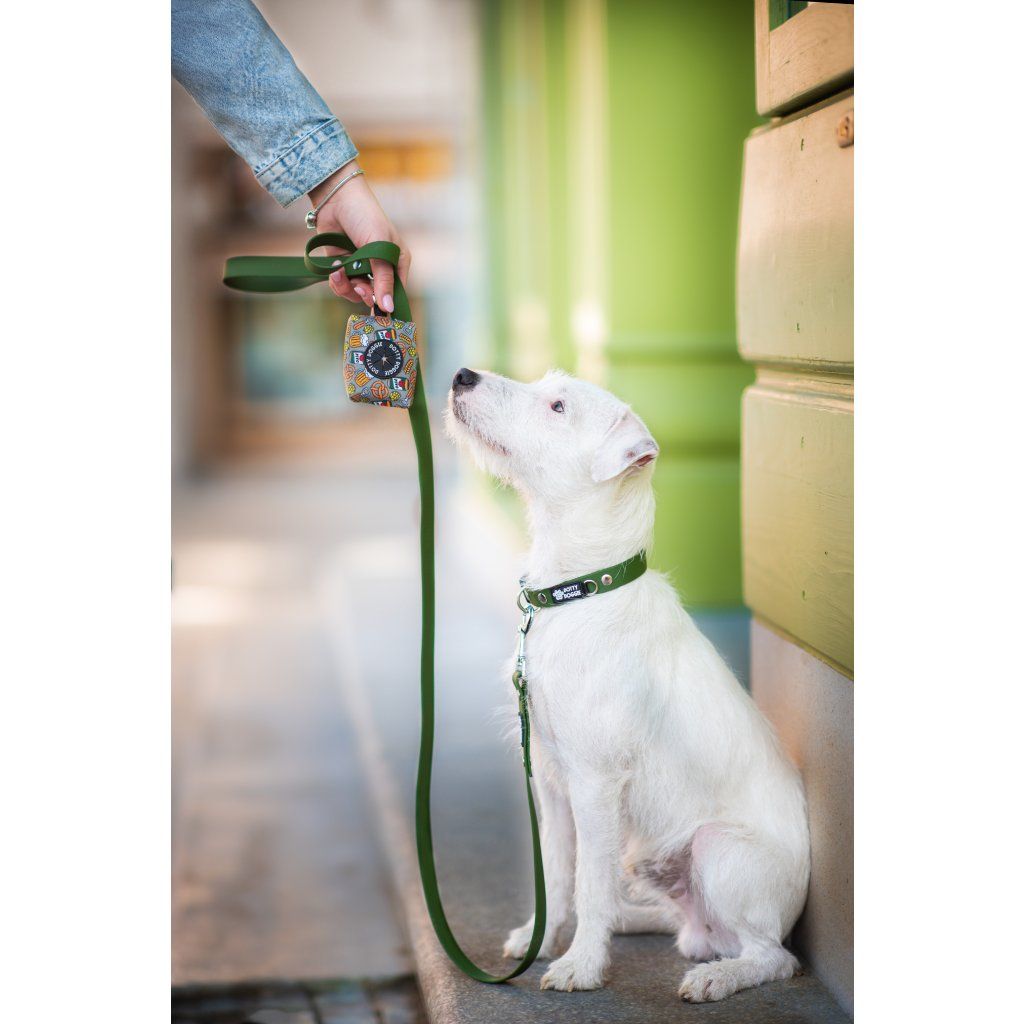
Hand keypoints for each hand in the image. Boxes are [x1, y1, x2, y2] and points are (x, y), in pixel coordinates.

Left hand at [308, 161, 409, 311]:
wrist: (336, 199)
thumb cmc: (365, 216)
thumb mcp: (378, 247)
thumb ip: (383, 278)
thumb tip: (388, 307)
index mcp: (397, 262)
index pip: (397, 291)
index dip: (388, 303)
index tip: (380, 313)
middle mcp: (380, 267)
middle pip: (375, 296)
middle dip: (365, 294)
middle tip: (359, 288)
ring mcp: (361, 267)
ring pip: (356, 293)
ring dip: (347, 287)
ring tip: (340, 273)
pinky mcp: (343, 266)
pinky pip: (342, 285)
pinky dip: (337, 281)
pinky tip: (334, 268)